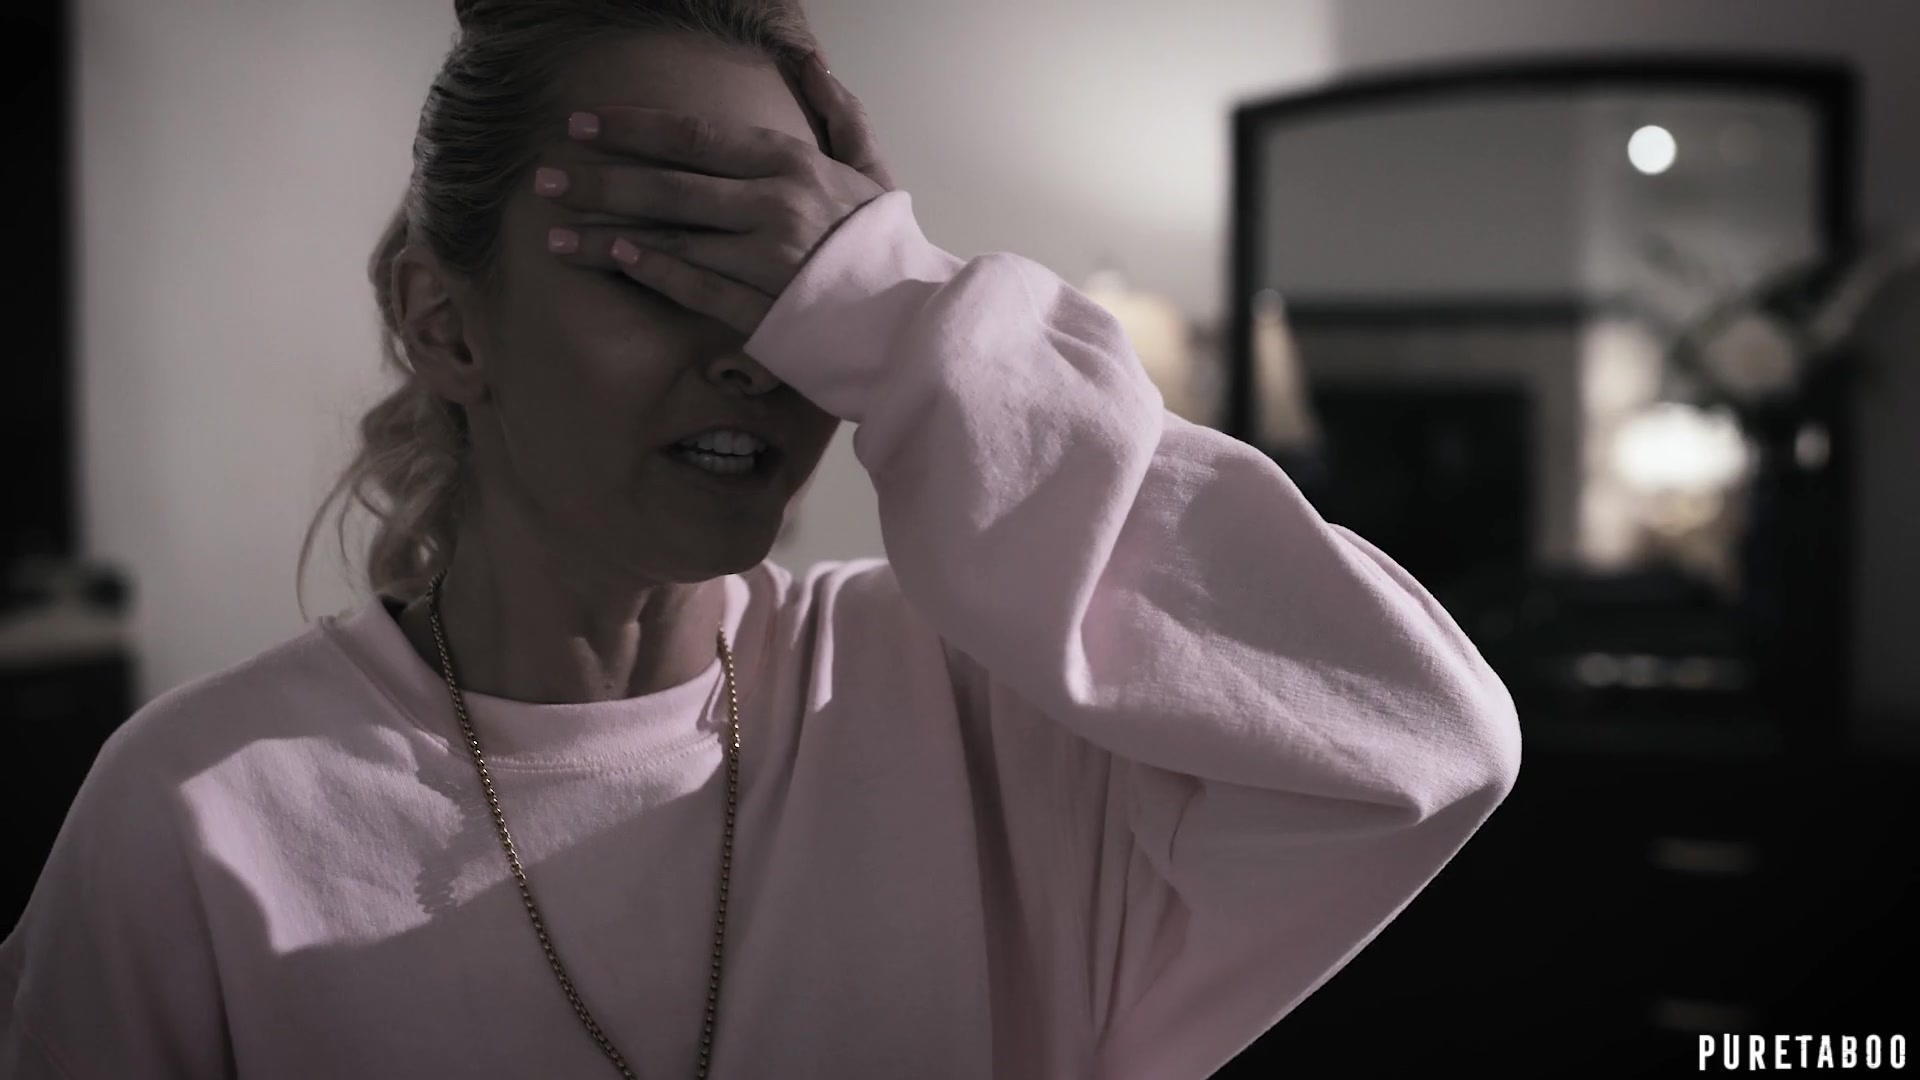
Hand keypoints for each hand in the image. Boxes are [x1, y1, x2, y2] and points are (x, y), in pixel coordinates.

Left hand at [536, 51, 896, 336]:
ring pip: (668, 238)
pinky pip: (692, 286)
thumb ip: (838, 113)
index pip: (692, 137)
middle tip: (543, 179)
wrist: (914, 319)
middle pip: (666, 187)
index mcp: (790, 164)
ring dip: (604, 234)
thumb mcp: (872, 169)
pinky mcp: (760, 311)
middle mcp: (772, 206)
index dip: (630, 129)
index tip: (580, 125)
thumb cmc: (887, 244)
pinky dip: (650, 271)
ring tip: (554, 233)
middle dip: (598, 180)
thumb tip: (809, 61)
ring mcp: (763, 261)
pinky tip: (613, 259)